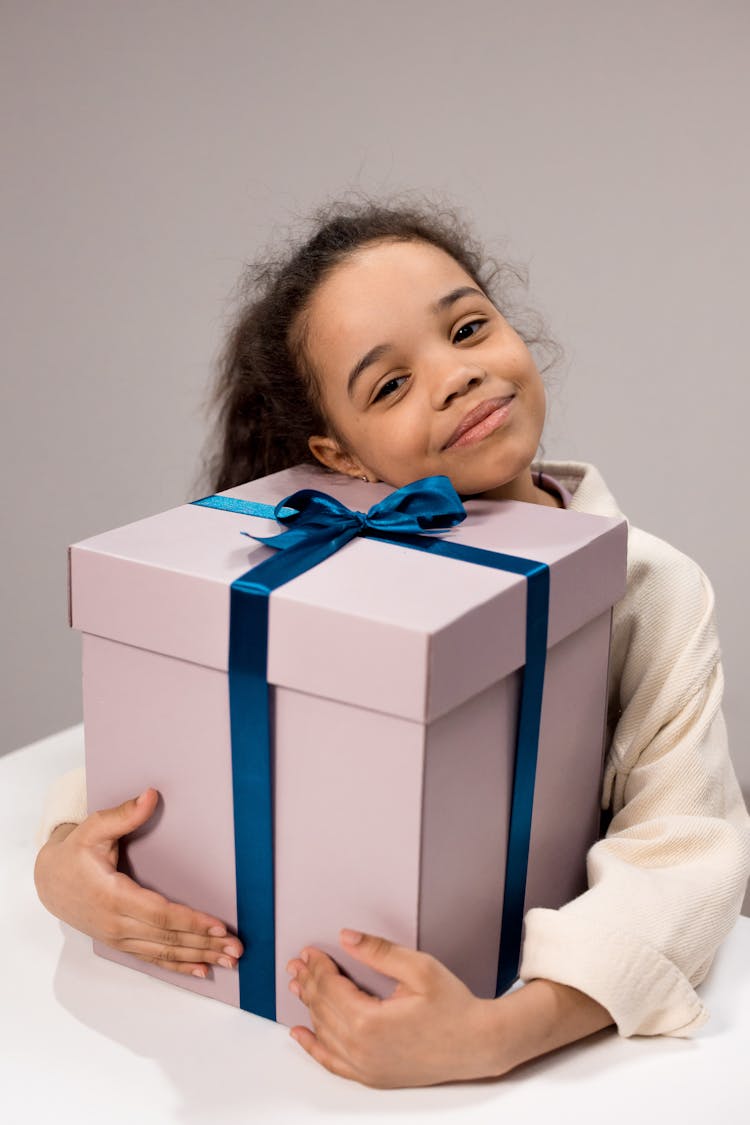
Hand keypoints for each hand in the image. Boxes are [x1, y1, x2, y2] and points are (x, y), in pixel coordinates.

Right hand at [33, 788, 242, 977]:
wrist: (48, 880)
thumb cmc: (74, 853)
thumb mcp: (94, 828)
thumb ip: (124, 815)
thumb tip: (151, 795)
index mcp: (112, 895)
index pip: (160, 914)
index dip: (191, 922)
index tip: (219, 926)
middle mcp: (115, 922)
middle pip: (167, 938)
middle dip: (205, 944)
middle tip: (237, 949)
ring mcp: (117, 936)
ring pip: (163, 952)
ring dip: (198, 958)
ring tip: (229, 961)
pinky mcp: (119, 942)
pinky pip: (152, 958)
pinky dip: (177, 966)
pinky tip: (200, 971)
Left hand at [286, 929, 504, 1087]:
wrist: (478, 1044)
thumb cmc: (453, 1007)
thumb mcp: (419, 968)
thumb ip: (379, 952)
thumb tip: (347, 937)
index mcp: (370, 1022)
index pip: (331, 988)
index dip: (319, 966)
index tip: (311, 951)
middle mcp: (362, 1050)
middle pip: (323, 1009)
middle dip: (309, 982)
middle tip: (299, 963)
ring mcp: (366, 1068)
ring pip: (325, 1033)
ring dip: (309, 1007)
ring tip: (299, 986)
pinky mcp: (373, 1076)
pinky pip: (333, 1063)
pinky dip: (314, 1047)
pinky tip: (301, 1033)